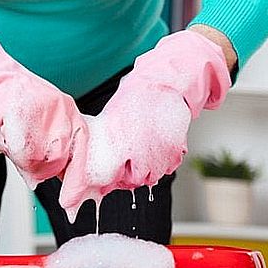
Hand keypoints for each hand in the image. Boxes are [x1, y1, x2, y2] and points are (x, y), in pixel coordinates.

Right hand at [0, 70, 87, 188]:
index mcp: (73, 119)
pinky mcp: (23, 106)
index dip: (75, 183)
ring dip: (15, 153)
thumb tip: (36, 182)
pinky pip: (17, 146)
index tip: (69, 203)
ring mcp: (45, 107)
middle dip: (34, 168)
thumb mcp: (36, 136)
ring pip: (33, 157)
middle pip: (55, 162)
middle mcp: (65, 112)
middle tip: (18, 153)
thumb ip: (41, 159)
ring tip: (7, 132)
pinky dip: (3, 143)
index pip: (81, 158)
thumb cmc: (16, 110)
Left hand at [59, 30, 231, 219]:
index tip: (115, 171)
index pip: (116, 179)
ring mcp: (160, 154)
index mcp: (122, 147)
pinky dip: (164, 162)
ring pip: (154, 177)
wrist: (161, 86)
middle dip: (132, 174)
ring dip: (149, 170)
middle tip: (131, 161)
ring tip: (144, 153)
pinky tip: (158, 148)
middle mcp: (142, 153)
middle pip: (136, 181)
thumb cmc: (133, 101)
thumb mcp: (110, 121)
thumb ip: (104, 145)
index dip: (115, 177)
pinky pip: (169, 168)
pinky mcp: (175, 151)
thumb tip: (92, 166)